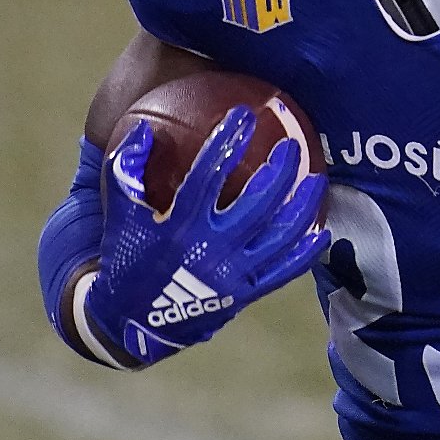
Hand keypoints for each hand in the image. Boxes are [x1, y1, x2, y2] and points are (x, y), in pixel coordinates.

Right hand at [85, 107, 329, 365]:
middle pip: (258, 202)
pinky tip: (321, 231)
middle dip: (279, 170)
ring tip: (316, 179)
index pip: (209, 175)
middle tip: (291, 146)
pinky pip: (284, 271)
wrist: (132, 324)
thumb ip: (125, 170)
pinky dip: (305, 251)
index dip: (228, 142)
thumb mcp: (118, 216)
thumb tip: (140, 126)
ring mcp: (232, 275)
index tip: (244, 115)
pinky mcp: (245, 295)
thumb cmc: (125, 259)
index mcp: (178, 227)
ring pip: (280, 235)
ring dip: (303, 205)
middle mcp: (210, 250)